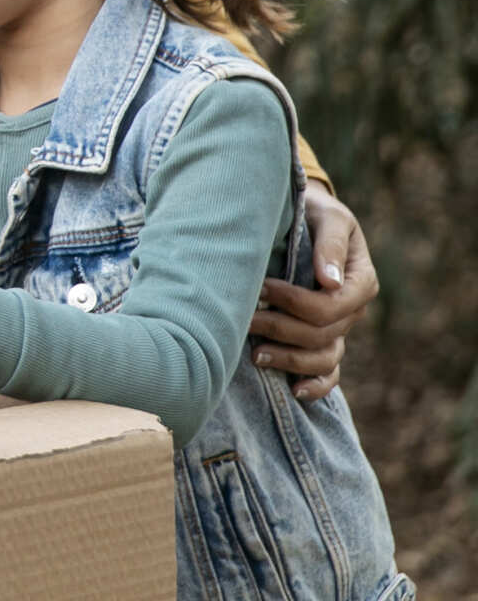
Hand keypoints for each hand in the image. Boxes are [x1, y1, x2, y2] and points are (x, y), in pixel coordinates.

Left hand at [250, 181, 375, 400]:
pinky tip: (295, 390)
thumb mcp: (326, 216)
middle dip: (279, 328)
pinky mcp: (326, 338)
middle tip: (242, 319)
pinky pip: (330, 372)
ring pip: (323, 358)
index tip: (261, 288)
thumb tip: (328, 280)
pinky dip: (316, 385)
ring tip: (255, 354)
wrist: (303, 214)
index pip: (330, 306)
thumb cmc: (313, 211)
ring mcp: (340, 327)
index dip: (295, 303)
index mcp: (358, 279)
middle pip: (321, 334)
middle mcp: (352, 308)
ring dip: (290, 360)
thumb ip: (329, 244)